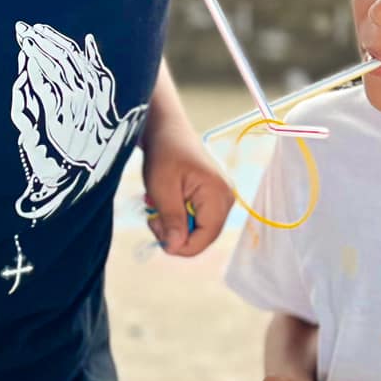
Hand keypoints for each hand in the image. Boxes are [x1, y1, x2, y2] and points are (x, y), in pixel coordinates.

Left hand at [142, 122, 232, 256]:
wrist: (167, 131)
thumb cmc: (164, 154)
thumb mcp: (162, 188)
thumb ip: (171, 219)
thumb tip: (175, 248)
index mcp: (218, 194)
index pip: (205, 238)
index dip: (179, 245)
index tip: (156, 229)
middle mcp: (227, 198)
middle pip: (202, 237)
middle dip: (175, 233)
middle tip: (153, 216)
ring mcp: (222, 198)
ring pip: (198, 230)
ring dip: (174, 225)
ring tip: (158, 206)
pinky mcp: (214, 198)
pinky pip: (197, 220)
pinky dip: (179, 217)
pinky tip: (168, 202)